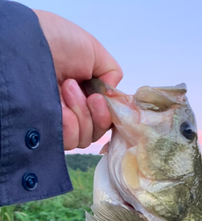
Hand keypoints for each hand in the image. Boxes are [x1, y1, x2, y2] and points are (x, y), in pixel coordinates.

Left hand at [33, 10, 122, 149]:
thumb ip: (112, 74)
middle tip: (77, 87)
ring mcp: (61, 121)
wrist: (30, 41)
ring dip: (82, 115)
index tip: (101, 98)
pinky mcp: (48, 129)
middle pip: (97, 131)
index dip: (108, 114)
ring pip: (84, 138)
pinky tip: (61, 109)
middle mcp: (74, 110)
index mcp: (87, 93)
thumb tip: (113, 96)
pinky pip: (70, 141)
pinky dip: (70, 126)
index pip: (106, 119)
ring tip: (65, 88)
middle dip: (96, 114)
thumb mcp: (95, 52)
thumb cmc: (58, 40)